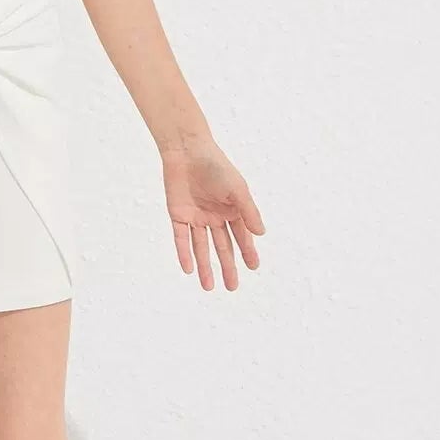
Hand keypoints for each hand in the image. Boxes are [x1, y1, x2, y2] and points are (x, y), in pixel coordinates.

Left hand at [160, 137, 263, 290]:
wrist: (187, 151)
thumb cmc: (216, 166)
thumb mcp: (237, 189)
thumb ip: (248, 211)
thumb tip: (261, 234)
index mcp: (231, 209)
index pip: (241, 236)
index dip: (247, 252)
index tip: (253, 268)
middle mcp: (215, 216)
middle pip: (222, 246)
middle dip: (227, 267)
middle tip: (232, 287)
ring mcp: (196, 217)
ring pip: (202, 247)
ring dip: (205, 266)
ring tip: (210, 287)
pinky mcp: (178, 215)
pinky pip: (181, 238)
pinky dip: (185, 254)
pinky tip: (189, 270)